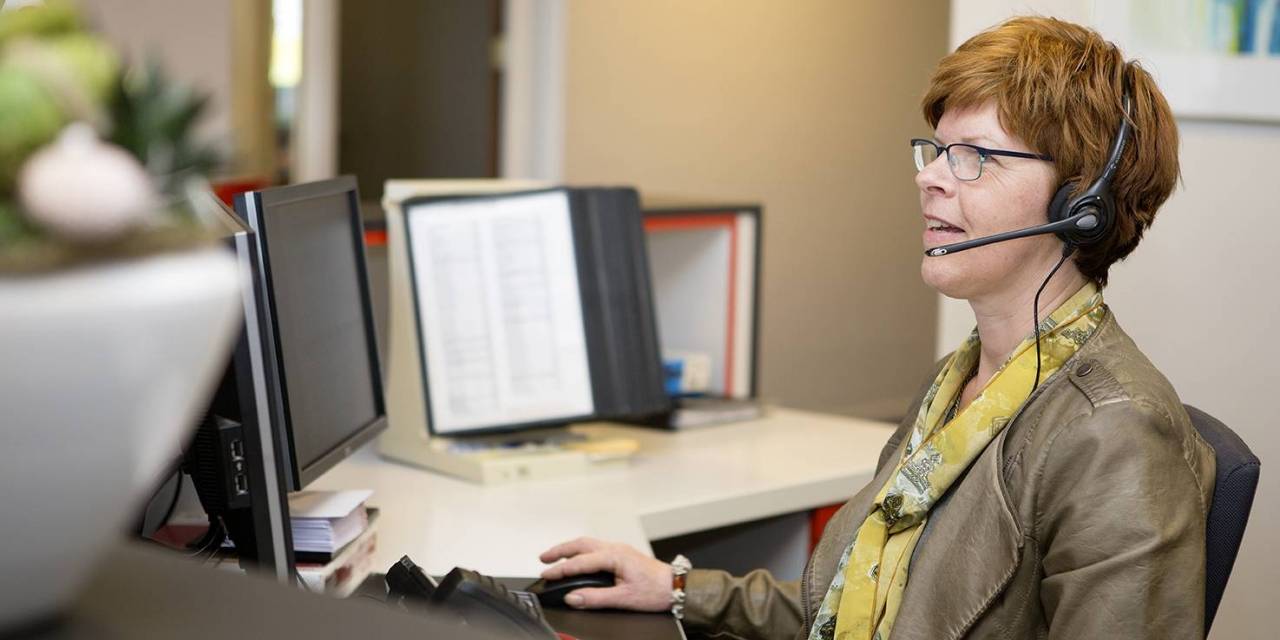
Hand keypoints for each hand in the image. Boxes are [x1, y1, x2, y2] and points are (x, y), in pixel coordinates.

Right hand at [538, 537, 672, 610]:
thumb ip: (595, 598)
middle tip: (543, 560)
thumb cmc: (655, 591)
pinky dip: (581, 550)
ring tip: (554, 556)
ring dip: (569, 548)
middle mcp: (615, 548)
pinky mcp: (622, 553)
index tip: (546, 576)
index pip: (580, 562)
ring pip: (588, 543)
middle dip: (559, 551)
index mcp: (614, 556)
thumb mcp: (624, 598)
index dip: (560, 570)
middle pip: (580, 544)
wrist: (676, 586)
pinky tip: (577, 557)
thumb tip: (573, 598)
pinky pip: (596, 547)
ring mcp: (619, 548)